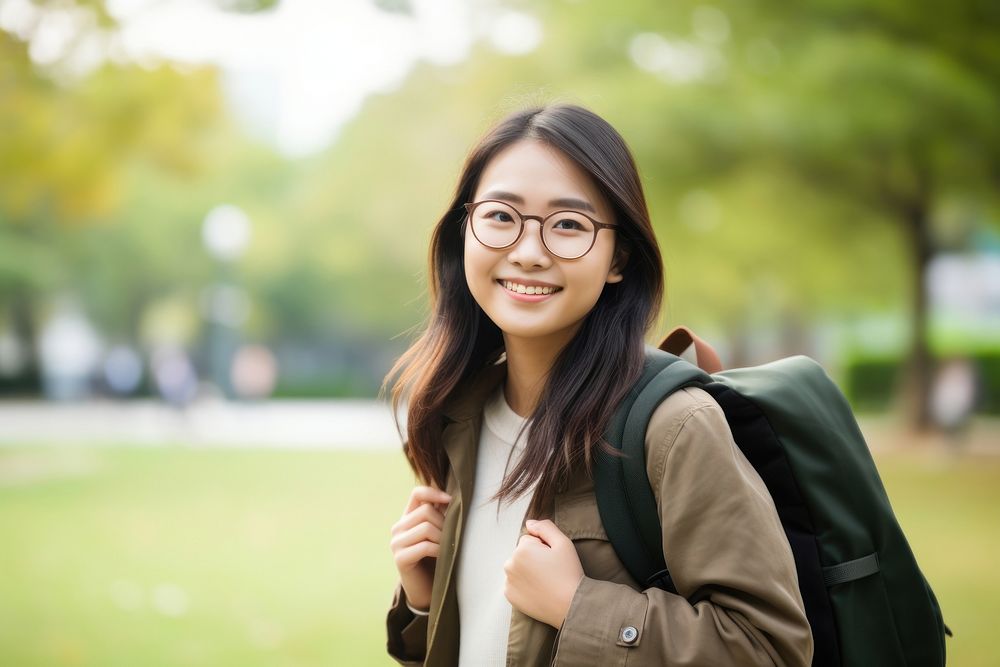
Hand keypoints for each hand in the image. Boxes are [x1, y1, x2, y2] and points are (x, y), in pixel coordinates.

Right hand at [390, 485, 451, 611]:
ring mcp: (396, 543)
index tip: (451, 500)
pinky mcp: (400, 558)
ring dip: (443, 538)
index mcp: (408, 517)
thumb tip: (454, 495)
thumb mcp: (439, 532)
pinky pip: (424, 546)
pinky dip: (439, 550)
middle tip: (451, 536)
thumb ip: (441, 515)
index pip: (417, 493)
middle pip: (426, 511)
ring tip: (448, 547)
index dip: (434, 492)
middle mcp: (398, 528)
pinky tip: (443, 556)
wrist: (427, 589)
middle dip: (444, 522)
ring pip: (426, 527)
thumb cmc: (437, 558)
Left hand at [503, 519, 583, 628]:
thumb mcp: (563, 543)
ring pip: (518, 568)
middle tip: (551, 572)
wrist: (571, 606)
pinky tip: (538, 591)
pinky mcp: (510, 596)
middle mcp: (510, 564)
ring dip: (528, 571)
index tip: (553, 560)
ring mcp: (508, 581)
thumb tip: (529, 523)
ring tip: (545, 582)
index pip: (529, 540)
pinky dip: (524, 586)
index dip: (543, 548)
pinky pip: (515, 584)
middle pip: (521, 553)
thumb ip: (545, 527)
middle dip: (533, 558)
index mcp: (522, 549)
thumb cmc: (569, 573)